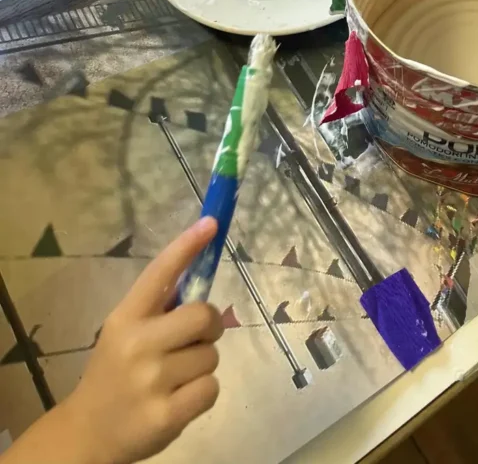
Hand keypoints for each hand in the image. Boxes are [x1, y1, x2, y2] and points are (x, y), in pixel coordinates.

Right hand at [60, 218, 222, 463]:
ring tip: (175, 378)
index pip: (160, 273)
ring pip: (211, 355)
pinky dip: (203, 393)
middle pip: (203, 315)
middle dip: (209, 326)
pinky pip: (211, 388)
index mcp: (125, 318)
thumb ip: (158, 311)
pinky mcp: (166, 415)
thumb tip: (202, 286)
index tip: (211, 224)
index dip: (187, 246)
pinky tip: (179, 400)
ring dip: (202, 364)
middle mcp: (137, 344)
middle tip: (196, 339)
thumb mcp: (123, 334)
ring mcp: (151, 381)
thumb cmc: (113, 375)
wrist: (86, 434)